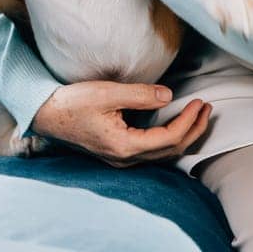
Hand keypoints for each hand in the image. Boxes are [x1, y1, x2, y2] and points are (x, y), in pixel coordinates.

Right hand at [31, 81, 211, 167]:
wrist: (45, 114)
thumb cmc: (72, 102)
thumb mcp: (107, 93)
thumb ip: (140, 95)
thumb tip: (169, 96)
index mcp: (124, 146)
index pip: (169, 138)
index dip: (189, 121)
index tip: (200, 102)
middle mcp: (125, 158)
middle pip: (171, 151)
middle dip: (193, 130)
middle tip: (207, 109)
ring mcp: (121, 158)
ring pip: (163, 153)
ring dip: (184, 135)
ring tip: (198, 116)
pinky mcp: (117, 151)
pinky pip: (153, 150)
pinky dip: (170, 138)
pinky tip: (174, 125)